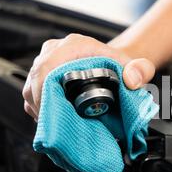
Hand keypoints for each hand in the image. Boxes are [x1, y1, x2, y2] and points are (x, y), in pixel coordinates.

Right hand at [22, 34, 155, 119]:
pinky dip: (41, 110)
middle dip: (42, 106)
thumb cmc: (123, 66)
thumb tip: (132, 80)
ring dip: (41, 110)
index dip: (44, 92)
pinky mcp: (43, 77)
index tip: (51, 112)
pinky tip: (54, 119)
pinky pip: (33, 95)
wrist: (116, 66)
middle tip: (56, 125)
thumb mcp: (138, 67)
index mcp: (74, 46)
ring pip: (31, 89)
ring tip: (58, 124)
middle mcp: (55, 52)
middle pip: (35, 79)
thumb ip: (140, 71)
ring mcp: (46, 64)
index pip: (46, 67)